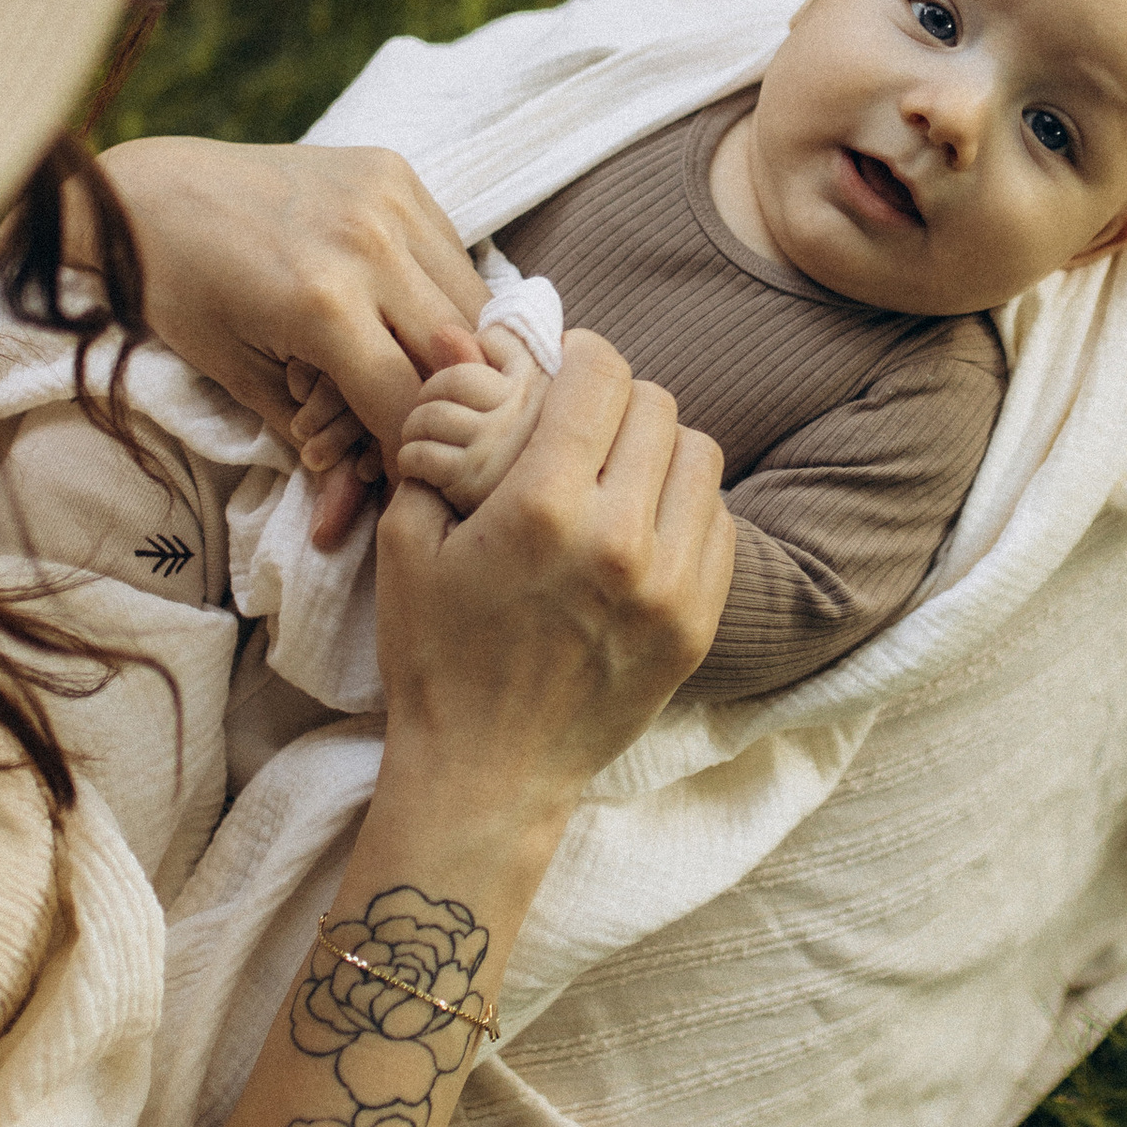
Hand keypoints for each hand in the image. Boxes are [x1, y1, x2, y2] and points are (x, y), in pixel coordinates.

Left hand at [97, 141, 488, 467]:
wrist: (149, 194)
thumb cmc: (179, 295)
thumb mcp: (239, 378)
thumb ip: (313, 436)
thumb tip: (353, 511)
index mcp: (323, 304)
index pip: (408, 400)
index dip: (411, 451)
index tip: (407, 477)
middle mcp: (370, 244)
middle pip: (457, 351)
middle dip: (444, 401)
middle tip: (425, 429)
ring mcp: (388, 198)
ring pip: (470, 298)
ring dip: (456, 346)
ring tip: (421, 372)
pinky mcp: (395, 169)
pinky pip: (449, 248)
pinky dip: (441, 291)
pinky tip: (406, 311)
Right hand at [371, 332, 732, 794]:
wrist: (487, 772)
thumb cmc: (436, 656)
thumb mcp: (407, 542)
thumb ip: (440, 444)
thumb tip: (471, 359)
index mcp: (544, 509)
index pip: (601, 377)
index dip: (582, 354)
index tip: (566, 362)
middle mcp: (620, 540)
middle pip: (656, 407)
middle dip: (616, 400)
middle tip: (585, 419)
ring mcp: (670, 586)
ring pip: (699, 458)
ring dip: (659, 449)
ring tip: (618, 469)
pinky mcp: (698, 623)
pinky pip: (719, 522)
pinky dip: (684, 506)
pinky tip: (642, 523)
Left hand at [392, 331, 550, 516]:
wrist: (520, 579)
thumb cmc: (521, 495)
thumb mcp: (520, 414)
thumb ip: (490, 366)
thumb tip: (445, 332)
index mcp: (560, 390)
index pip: (502, 338)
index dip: (480, 358)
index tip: (481, 389)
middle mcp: (542, 414)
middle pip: (460, 374)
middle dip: (438, 397)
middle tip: (446, 424)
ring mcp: (509, 446)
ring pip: (434, 412)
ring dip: (420, 433)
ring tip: (435, 452)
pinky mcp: (475, 479)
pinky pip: (421, 452)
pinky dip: (413, 464)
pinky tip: (430, 479)